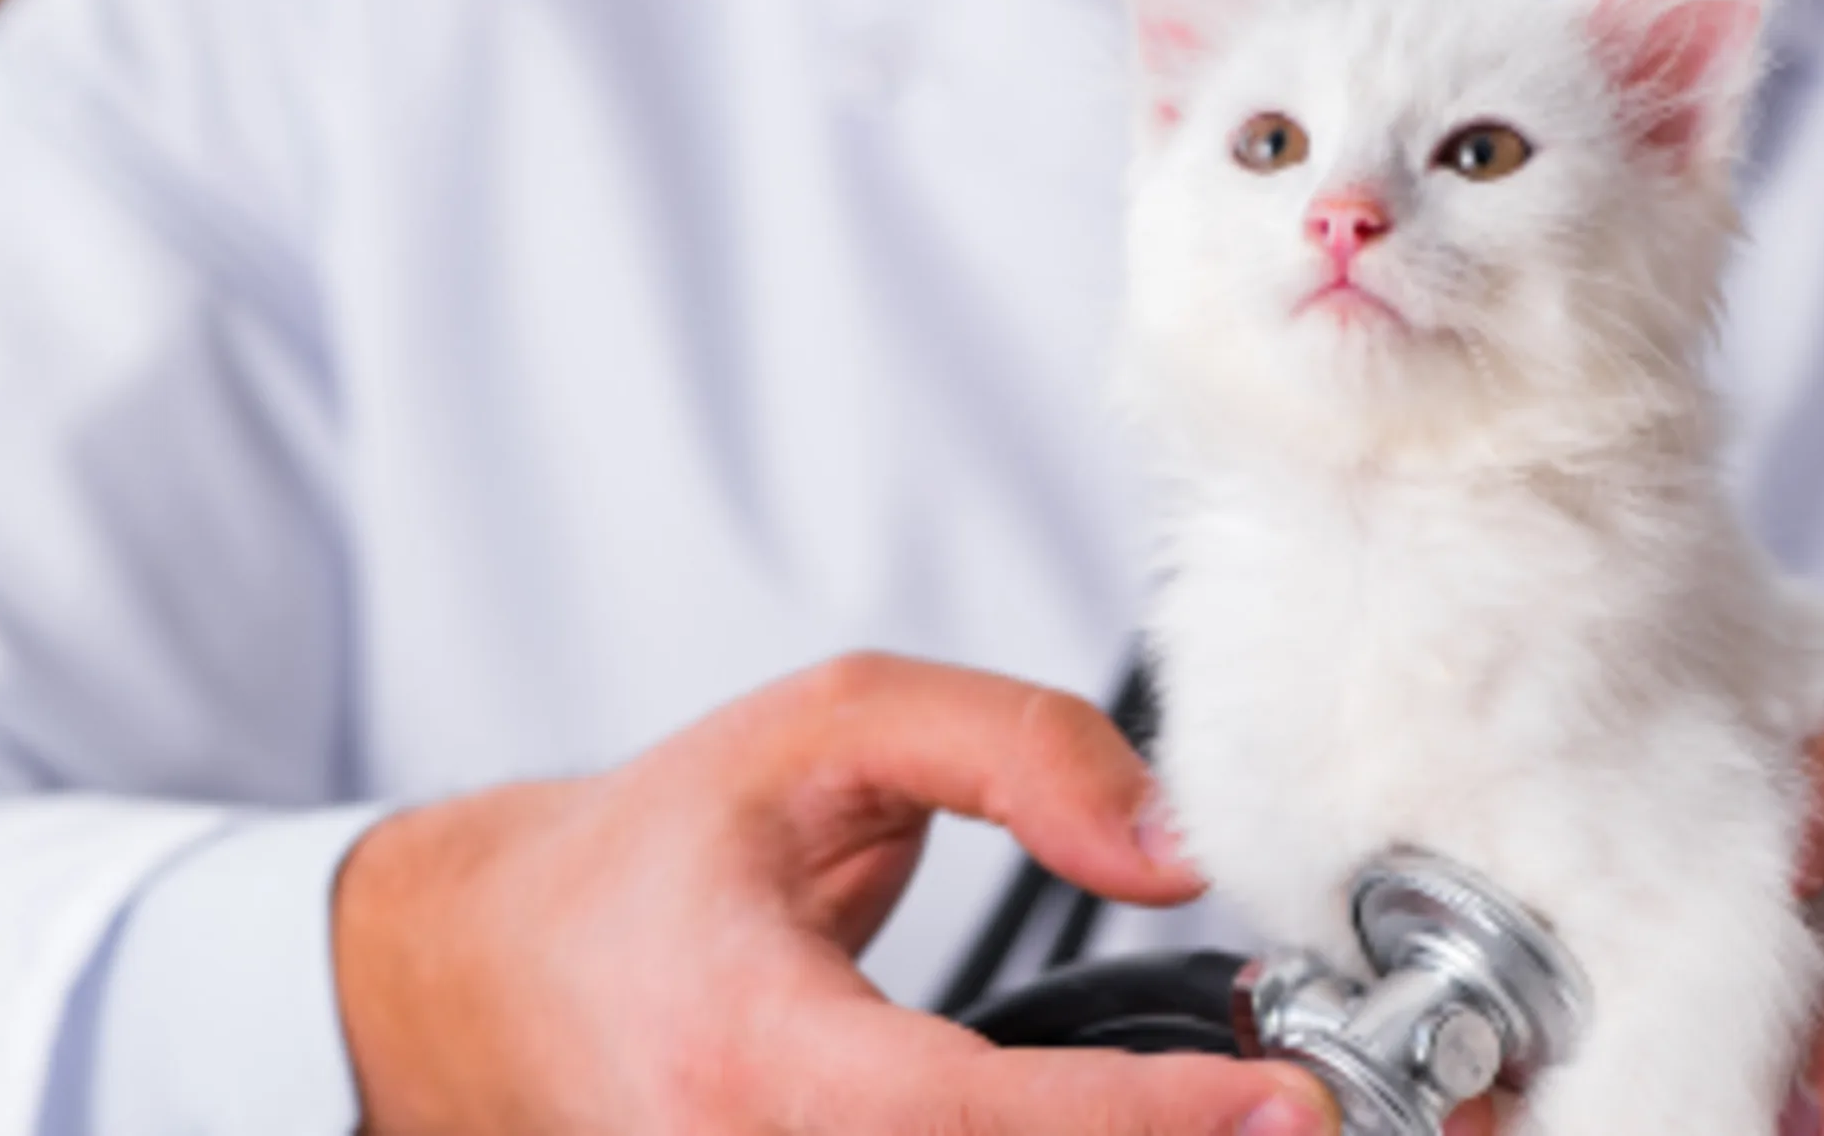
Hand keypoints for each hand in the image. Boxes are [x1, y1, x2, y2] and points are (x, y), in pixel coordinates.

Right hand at [332, 653, 1340, 1134]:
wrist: (510, 979)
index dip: (1136, 1122)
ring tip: (1252, 1116)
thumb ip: (1012, 750)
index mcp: (748, 1043)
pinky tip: (1162, 1123)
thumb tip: (1172, 846)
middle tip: (1312, 1112)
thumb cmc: (658, 855)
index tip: (1283, 1106)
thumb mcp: (825, 728)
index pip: (962, 1114)